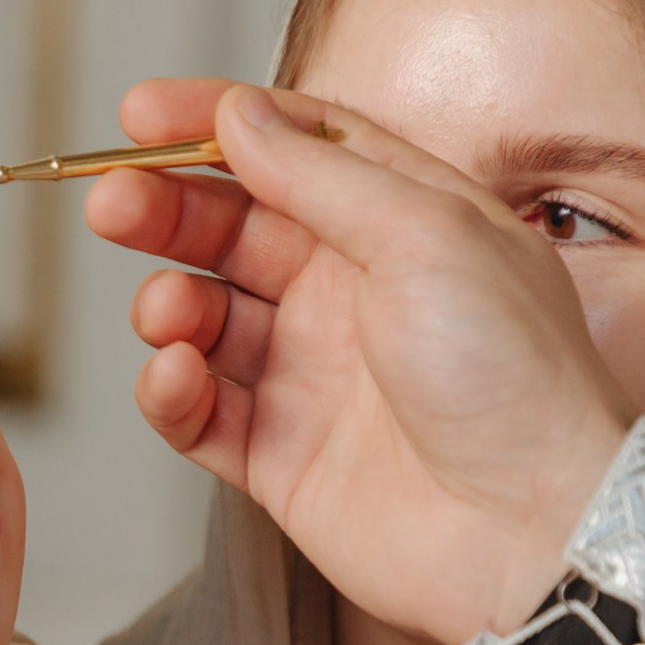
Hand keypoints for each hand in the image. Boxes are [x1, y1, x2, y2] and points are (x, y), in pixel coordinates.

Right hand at [86, 79, 634, 642]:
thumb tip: (241, 116)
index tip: (139, 115)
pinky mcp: (281, 458)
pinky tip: (177, 378)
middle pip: (233, 230)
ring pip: (205, 320)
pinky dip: (172, 393)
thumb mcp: (425, 234)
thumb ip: (321, 174)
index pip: (293, 150)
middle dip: (167, 212)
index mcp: (400, 225)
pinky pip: (199, 414)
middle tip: (112, 207)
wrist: (532, 529)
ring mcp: (313, 379)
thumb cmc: (514, 379)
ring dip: (169, 307)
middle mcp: (351, 296)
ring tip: (170, 314)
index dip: (214, 125)